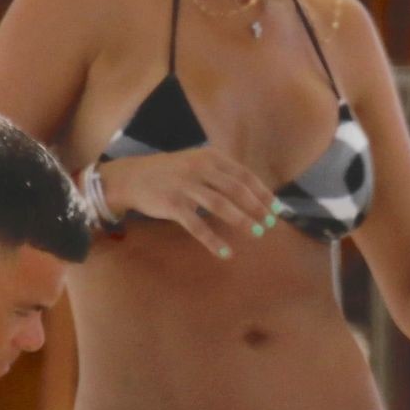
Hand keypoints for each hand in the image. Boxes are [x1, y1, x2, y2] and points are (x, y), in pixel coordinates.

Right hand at [99, 150, 278, 258]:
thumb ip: (221, 174)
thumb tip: (252, 194)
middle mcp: (200, 168)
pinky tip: (226, 252)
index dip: (263, 193)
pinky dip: (213, 241)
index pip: (244, 175)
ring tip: (257, 234)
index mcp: (210, 157)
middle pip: (236, 189)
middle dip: (256, 207)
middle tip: (270, 223)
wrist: (132, 177)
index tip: (277, 208)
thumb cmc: (170, 172)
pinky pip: (197, 225)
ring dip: (241, 221)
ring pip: (220, 205)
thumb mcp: (197, 163)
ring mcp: (186, 186)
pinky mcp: (173, 205)